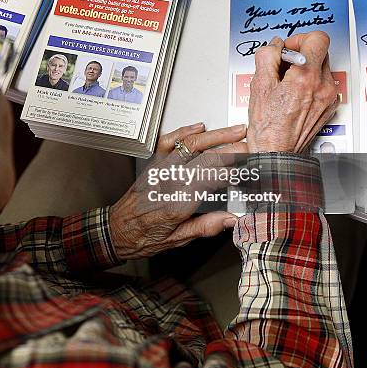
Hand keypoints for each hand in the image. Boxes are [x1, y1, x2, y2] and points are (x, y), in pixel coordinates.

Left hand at [109, 123, 246, 260]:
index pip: (208, 180)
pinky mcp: (153, 164)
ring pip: (189, 145)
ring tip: (235, 131)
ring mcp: (160, 170)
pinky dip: (184, 131)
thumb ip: (205, 227)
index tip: (248, 166)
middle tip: (249, 146)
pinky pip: (168, 142)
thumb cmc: (145, 237)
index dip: (230, 170)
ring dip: (215, 136)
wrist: (117, 230)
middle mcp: (168, 182)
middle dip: (229, 149)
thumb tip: (233, 219)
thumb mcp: (177, 240)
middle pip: (203, 158)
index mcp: (176, 204)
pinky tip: (201, 127)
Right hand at [247, 31, 338, 152]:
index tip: (288, 49)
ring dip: (305, 68)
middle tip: (284, 65)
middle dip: (300, 53)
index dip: (300, 38)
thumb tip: (274, 46)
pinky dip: (310, 83)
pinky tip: (294, 94)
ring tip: (287, 83)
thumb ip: (267, 57)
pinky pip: (323, 83)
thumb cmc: (268, 127)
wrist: (277, 152)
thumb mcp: (259, 86)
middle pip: (320, 51)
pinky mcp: (329, 105)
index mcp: (305, 78)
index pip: (317, 38)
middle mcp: (322, 86)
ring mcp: (328, 97)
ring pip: (321, 67)